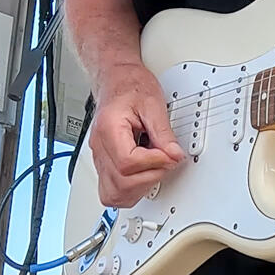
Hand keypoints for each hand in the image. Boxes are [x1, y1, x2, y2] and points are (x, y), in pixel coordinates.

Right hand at [88, 64, 185, 207]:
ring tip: (154, 170)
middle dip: (150, 177)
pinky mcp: (104, 163)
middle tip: (166, 161)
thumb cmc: (131, 86)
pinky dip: (129, 191)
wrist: (117, 79)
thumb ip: (164, 132)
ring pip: (112, 194)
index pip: (128, 163)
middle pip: (120, 184)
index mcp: (109, 129)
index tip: (170, 155)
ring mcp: (99, 157)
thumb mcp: (153, 103)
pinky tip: (143, 176)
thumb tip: (174, 155)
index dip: (154, 163)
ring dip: (139, 190)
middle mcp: (99, 146)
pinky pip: (111, 190)